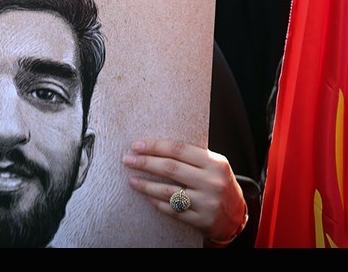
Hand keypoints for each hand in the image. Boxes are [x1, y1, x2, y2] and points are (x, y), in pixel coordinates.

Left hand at [122, 139, 246, 244]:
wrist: (237, 215)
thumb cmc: (219, 184)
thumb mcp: (213, 165)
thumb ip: (191, 156)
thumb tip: (154, 145)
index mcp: (215, 163)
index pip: (178, 149)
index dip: (155, 146)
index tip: (136, 145)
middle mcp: (212, 182)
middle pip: (170, 168)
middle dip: (145, 163)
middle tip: (127, 160)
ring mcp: (207, 203)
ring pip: (168, 191)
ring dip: (146, 185)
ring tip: (132, 180)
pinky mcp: (202, 220)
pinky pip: (172, 210)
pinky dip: (157, 202)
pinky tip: (147, 197)